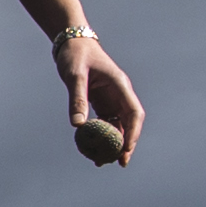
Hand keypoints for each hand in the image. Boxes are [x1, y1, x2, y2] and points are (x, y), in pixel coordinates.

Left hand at [65, 37, 145, 166]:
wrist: (71, 42)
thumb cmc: (75, 55)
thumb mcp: (75, 75)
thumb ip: (77, 98)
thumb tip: (77, 125)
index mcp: (120, 85)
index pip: (133, 112)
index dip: (133, 132)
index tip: (127, 149)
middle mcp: (119, 93)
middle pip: (129, 122)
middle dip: (127, 143)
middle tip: (120, 163)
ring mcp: (112, 98)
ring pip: (118, 125)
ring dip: (114, 143)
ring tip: (103, 161)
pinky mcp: (102, 102)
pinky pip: (106, 123)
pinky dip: (102, 136)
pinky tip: (93, 149)